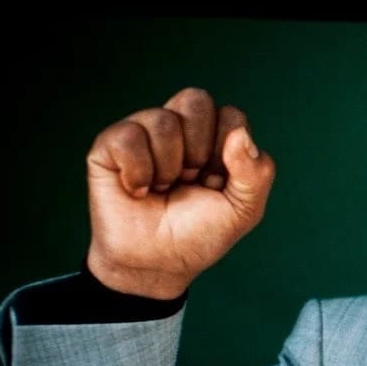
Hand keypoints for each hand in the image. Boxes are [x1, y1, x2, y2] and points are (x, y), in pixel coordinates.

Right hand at [85, 87, 275, 298]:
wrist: (158, 265)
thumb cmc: (200, 234)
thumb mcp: (244, 209)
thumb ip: (256, 172)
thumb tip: (240, 135)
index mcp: (215, 137)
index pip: (231, 116)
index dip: (227, 155)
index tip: (217, 185)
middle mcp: (179, 127)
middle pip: (195, 101)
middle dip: (198, 151)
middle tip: (190, 182)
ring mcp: (143, 133)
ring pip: (162, 121)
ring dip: (169, 168)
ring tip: (163, 190)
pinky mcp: (109, 147)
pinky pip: (127, 136)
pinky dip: (138, 172)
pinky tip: (139, 191)